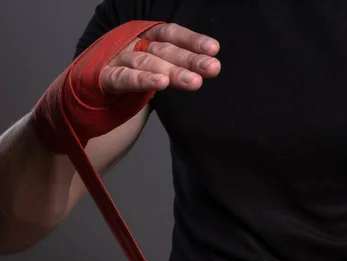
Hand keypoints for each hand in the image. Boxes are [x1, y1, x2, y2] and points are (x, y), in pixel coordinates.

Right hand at [100, 23, 220, 93]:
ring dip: (172, 71)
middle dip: (190, 59)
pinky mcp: (104, 77)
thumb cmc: (125, 78)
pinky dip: (143, 79)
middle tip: (212, 68)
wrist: (86, 92)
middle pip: (164, 50)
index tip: (214, 50)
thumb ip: (174, 66)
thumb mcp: (151, 68)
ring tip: (194, 81)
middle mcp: (132, 43)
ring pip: (147, 62)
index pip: (171, 35)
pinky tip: (161, 83)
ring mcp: (117, 59)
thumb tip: (207, 67)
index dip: (192, 40)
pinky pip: (125, 77)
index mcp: (144, 38)